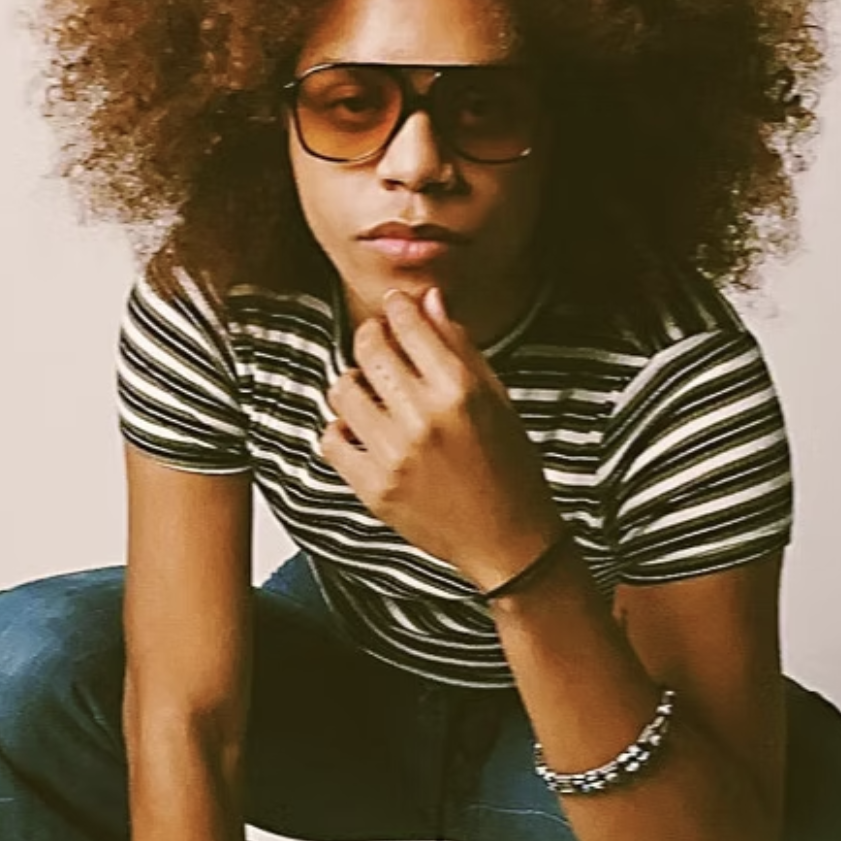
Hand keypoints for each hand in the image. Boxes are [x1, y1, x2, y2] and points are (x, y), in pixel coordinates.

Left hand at [319, 286, 562, 589]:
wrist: (508, 540)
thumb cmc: (509, 467)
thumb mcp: (496, 399)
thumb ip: (459, 346)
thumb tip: (429, 300)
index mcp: (460, 390)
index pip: (410, 325)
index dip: (398, 308)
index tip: (395, 307)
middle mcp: (424, 418)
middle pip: (370, 350)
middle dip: (371, 336)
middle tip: (377, 342)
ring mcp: (395, 455)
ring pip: (343, 390)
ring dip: (353, 383)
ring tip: (370, 392)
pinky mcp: (374, 488)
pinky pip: (331, 439)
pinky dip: (342, 430)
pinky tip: (363, 432)